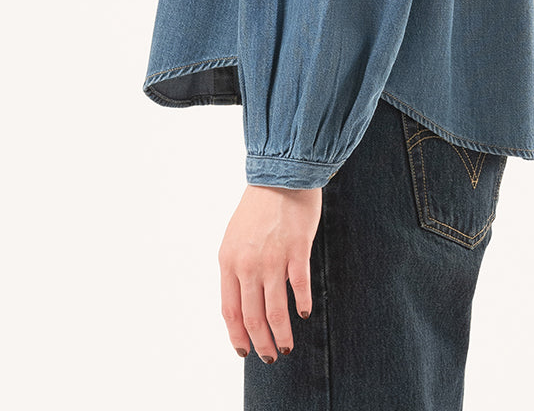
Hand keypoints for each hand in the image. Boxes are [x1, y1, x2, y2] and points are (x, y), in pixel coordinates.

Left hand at [218, 183, 321, 362]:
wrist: (280, 176)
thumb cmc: (258, 207)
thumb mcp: (235, 238)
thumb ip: (237, 270)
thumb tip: (242, 305)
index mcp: (228, 261)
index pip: (230, 311)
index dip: (238, 336)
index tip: (245, 352)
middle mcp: (247, 264)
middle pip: (252, 316)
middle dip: (262, 343)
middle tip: (272, 357)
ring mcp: (272, 258)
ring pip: (275, 310)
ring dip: (282, 334)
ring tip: (287, 346)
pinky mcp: (297, 250)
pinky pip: (299, 287)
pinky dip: (302, 305)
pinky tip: (304, 314)